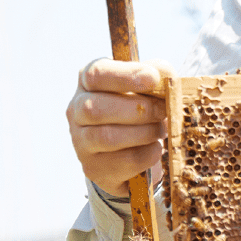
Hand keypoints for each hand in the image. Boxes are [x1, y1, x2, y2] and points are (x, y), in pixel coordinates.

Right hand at [66, 58, 170, 197]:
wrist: (133, 146)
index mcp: (88, 81)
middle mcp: (77, 109)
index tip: (152, 79)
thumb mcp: (149, 83)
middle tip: (162, 111)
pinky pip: (124, 161)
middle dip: (139, 109)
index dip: (125, 76)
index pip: (95, 74)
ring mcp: (80, 141)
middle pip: (95, 109)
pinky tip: (154, 147)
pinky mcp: (94, 167)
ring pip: (107, 137)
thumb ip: (158, 73)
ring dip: (144, 132)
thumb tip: (163, 77)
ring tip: (160, 130)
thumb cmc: (141, 104)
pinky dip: (148, 153)